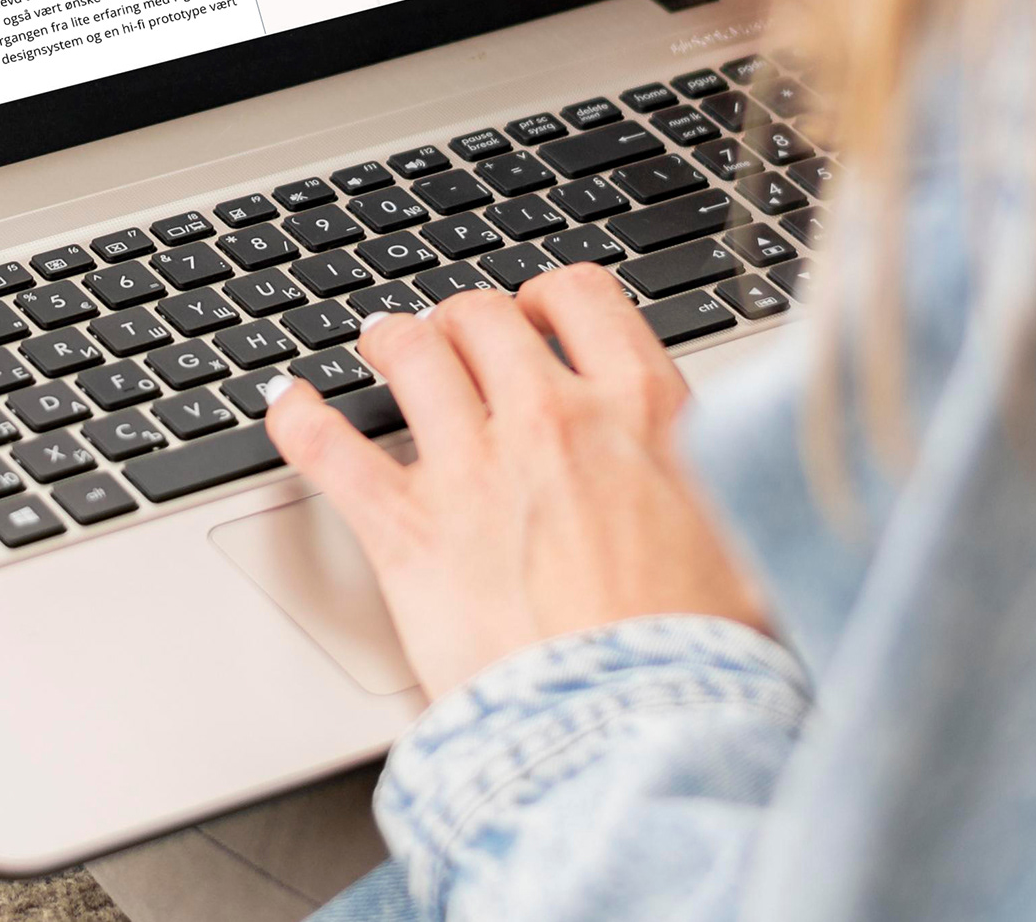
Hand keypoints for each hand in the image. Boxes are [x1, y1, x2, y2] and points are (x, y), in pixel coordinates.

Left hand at [264, 269, 769, 703]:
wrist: (644, 740)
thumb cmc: (706, 662)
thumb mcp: (750, 543)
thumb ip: (722, 480)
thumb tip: (744, 462)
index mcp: (642, 413)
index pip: (580, 295)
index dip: (548, 297)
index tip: (537, 316)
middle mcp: (551, 420)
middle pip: (481, 315)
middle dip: (461, 321)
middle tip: (452, 342)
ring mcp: (472, 468)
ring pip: (408, 354)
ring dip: (388, 342)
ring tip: (378, 345)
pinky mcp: (407, 529)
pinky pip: (329, 448)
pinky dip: (297, 419)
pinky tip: (285, 404)